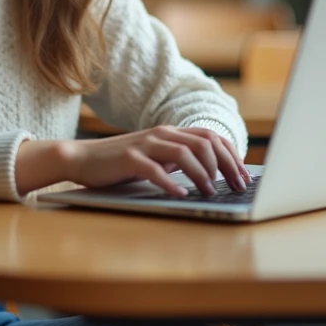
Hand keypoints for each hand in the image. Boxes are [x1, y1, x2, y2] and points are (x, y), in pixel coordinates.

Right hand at [16, 126, 248, 197]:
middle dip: (225, 166)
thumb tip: (211, 171)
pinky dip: (171, 183)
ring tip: (210, 192)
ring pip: (185, 154)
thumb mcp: (155, 158)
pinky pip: (155, 170)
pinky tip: (181, 194)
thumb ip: (179, 160)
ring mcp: (145, 145)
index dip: (232, 156)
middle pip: (204, 143)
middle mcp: (161, 134)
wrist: (83, 158)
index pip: (211, 137)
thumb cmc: (121, 163)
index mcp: (170, 132)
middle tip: (235, 187)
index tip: (243, 176)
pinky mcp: (129, 159)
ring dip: (202, 174)